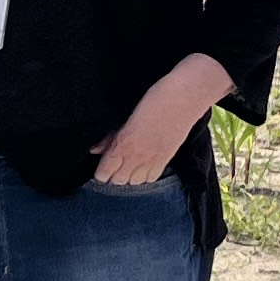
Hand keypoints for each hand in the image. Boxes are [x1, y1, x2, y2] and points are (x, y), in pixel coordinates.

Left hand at [91, 61, 222, 186]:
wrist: (183, 98)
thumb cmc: (154, 100)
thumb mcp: (126, 116)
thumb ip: (111, 137)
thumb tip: (95, 150)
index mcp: (123, 145)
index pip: (105, 173)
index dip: (101, 172)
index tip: (100, 168)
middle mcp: (137, 157)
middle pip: (118, 181)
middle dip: (113, 176)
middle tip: (113, 166)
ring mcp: (153, 160)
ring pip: (135, 183)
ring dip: (129, 177)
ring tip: (128, 166)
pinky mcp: (166, 159)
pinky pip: (152, 178)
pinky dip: (145, 176)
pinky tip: (143, 166)